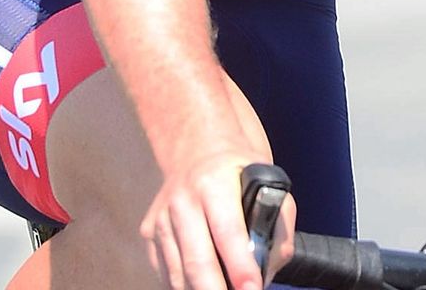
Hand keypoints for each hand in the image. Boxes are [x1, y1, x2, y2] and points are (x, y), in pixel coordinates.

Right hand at [141, 149, 296, 289]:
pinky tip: (204, 284)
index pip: (228, 232)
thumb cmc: (238, 172)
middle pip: (197, 261)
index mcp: (214, 184)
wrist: (196, 149)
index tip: (252, 289)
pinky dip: (186, 286)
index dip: (240, 266)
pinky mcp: (148, 234)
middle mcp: (182, 201)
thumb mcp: (268, 183)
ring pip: (179, 275)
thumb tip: (267, 270)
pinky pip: (166, 274)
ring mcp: (160, 219)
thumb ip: (277, 226)